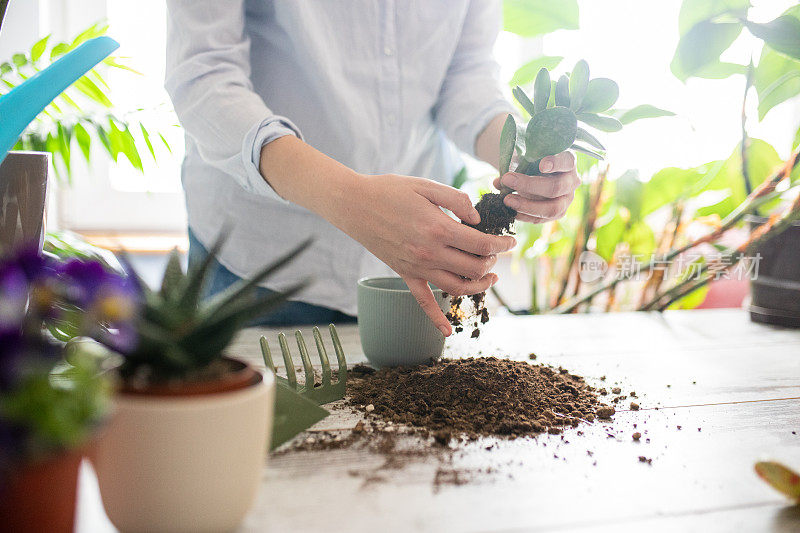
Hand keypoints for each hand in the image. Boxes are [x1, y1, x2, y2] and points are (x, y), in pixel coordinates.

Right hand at [331, 174, 515, 335]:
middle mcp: (430, 253)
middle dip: (492, 262)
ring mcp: (417, 267)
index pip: (482, 244)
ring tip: (490, 278)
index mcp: (439, 228)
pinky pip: (423, 302)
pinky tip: (448, 332)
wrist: (354, 205)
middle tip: (496, 253)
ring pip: (456, 288)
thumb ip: (456, 200)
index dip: (502, 244)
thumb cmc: (391, 190)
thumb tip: (477, 220)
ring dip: (478, 286)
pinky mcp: (405, 274)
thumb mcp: (427, 186)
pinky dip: (436, 319)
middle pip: (474, 268)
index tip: (510, 241)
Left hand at [492, 151, 579, 222]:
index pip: (567, 161)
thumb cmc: (534, 162)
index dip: (556, 163)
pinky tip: (511, 211)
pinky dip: (525, 216)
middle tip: (508, 180)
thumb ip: (515, 166)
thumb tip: (499, 183)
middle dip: (529, 185)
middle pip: (556, 187)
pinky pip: (543, 218)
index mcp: (568, 162)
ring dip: (527, 205)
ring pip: (552, 208)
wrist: (541, 177)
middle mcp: (572, 181)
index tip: (542, 165)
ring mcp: (567, 200)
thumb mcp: (528, 158)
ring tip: (507, 200)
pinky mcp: (558, 213)